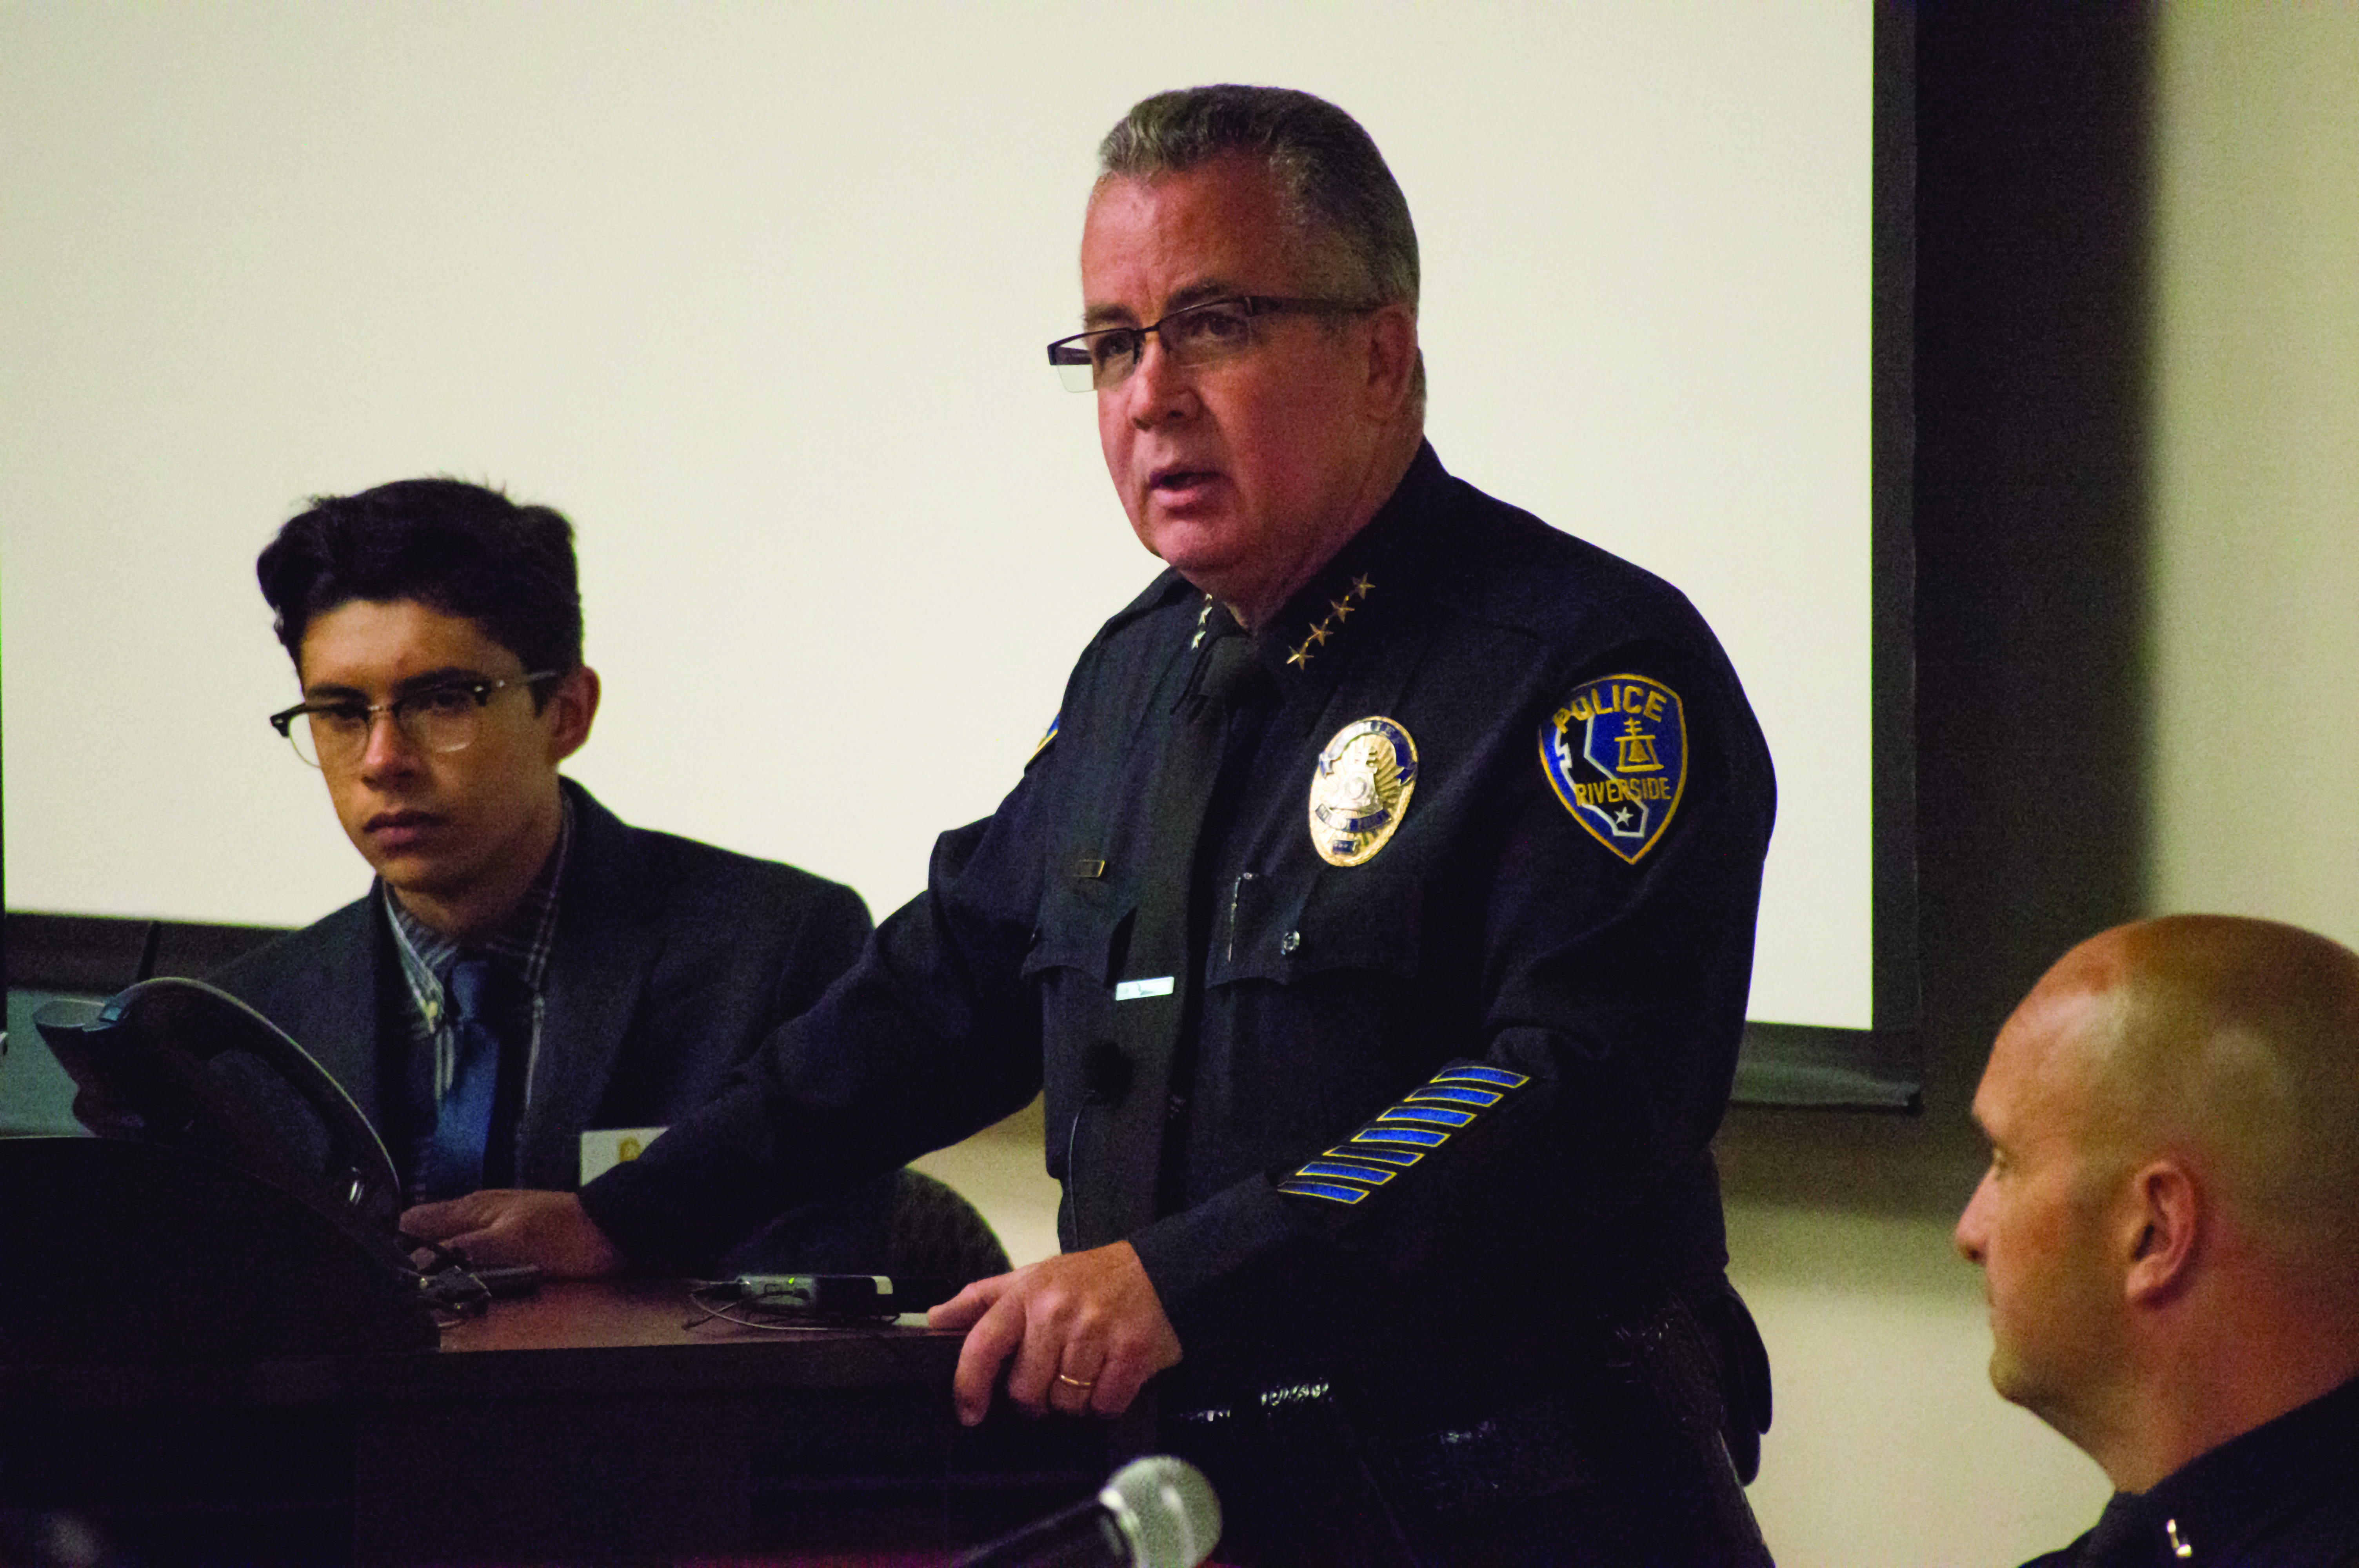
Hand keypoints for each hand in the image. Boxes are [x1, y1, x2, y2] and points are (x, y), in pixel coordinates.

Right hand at [401, 1189, 622, 1278]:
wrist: (613, 1233)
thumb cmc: (567, 1230)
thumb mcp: (509, 1241)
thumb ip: (463, 1250)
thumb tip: (423, 1264)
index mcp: (471, 1209)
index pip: (414, 1222)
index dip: (394, 1245)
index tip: (383, 1271)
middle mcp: (478, 1220)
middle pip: (430, 1241)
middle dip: (416, 1264)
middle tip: (406, 1293)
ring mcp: (495, 1234)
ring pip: (452, 1255)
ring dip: (442, 1273)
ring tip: (431, 1298)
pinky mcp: (513, 1250)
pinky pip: (477, 1265)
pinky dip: (468, 1277)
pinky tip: (467, 1293)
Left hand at [926, 1242, 1181, 1425]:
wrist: (1159, 1272)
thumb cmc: (1087, 1280)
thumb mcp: (1031, 1277)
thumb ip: (981, 1300)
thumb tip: (934, 1319)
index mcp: (1026, 1294)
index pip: (983, 1344)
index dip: (968, 1385)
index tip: (969, 1412)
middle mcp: (1057, 1313)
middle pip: (1025, 1391)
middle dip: (1034, 1399)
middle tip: (1050, 1380)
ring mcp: (1096, 1333)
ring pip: (1065, 1404)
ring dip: (1073, 1401)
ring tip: (1085, 1371)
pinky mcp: (1131, 1354)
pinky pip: (1103, 1406)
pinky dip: (1105, 1402)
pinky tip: (1110, 1377)